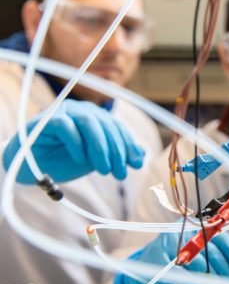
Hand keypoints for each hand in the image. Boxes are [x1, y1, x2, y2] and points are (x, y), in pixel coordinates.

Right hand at [2, 100, 144, 183]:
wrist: (31, 167)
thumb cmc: (64, 160)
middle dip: (117, 150)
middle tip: (120, 173)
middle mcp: (81, 110)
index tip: (135, 164)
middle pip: (106, 124)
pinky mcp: (46, 119)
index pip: (117, 127)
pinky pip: (65, 126)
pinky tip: (81, 160)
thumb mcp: (97, 160)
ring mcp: (63, 112)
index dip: (128, 145)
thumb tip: (142, 155)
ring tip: (104, 170)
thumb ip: (117, 155)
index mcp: (96, 117)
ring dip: (100, 148)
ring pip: (89, 122)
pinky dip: (76, 143)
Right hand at [114, 229, 228, 283]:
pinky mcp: (157, 256)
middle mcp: (184, 229)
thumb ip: (226, 251)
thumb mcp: (205, 254)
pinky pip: (182, 270)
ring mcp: (169, 241)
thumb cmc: (180, 259)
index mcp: (198, 225)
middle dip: (227, 268)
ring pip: (198, 259)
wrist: (147, 269)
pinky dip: (194, 281)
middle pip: (212, 248)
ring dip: (213, 276)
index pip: (222, 236)